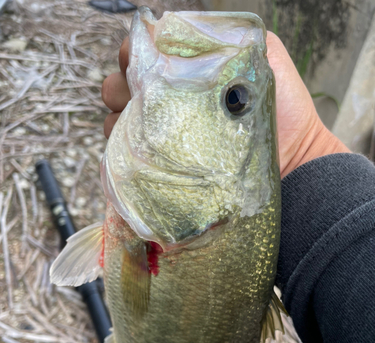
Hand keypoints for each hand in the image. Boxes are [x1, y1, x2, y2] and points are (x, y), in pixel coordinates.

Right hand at [102, 33, 349, 176]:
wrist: (292, 164)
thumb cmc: (283, 111)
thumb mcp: (266, 58)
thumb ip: (230, 36)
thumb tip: (184, 26)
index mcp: (189, 75)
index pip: (146, 55)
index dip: (134, 52)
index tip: (139, 58)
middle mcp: (174, 104)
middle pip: (124, 86)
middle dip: (120, 85)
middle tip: (135, 94)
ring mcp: (170, 137)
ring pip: (121, 120)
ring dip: (120, 118)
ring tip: (138, 125)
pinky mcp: (169, 168)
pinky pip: (132, 158)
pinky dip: (124, 151)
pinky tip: (138, 150)